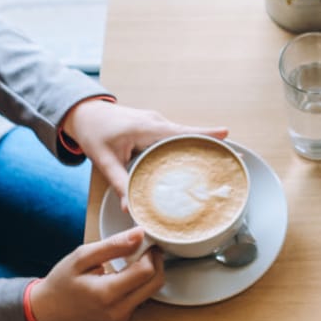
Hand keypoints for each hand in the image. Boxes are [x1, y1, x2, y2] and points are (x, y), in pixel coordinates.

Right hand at [26, 227, 165, 320]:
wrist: (48, 311)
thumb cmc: (61, 282)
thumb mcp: (81, 257)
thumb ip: (113, 245)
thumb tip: (139, 234)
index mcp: (106, 294)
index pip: (146, 271)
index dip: (149, 252)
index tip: (144, 241)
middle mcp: (118, 311)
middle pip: (156, 283)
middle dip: (155, 261)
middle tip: (144, 248)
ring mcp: (121, 319)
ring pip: (151, 291)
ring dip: (149, 273)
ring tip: (132, 260)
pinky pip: (141, 299)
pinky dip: (139, 285)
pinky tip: (125, 275)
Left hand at [62, 98, 227, 198]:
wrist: (84, 112)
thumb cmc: (93, 132)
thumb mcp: (104, 160)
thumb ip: (119, 183)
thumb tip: (130, 208)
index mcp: (148, 128)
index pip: (182, 133)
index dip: (206, 136)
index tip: (227, 137)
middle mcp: (157, 122)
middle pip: (191, 134)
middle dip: (214, 144)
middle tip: (237, 156)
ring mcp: (157, 122)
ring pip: (184, 135)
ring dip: (203, 145)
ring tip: (223, 160)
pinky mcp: (154, 126)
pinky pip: (176, 136)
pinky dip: (189, 145)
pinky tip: (198, 159)